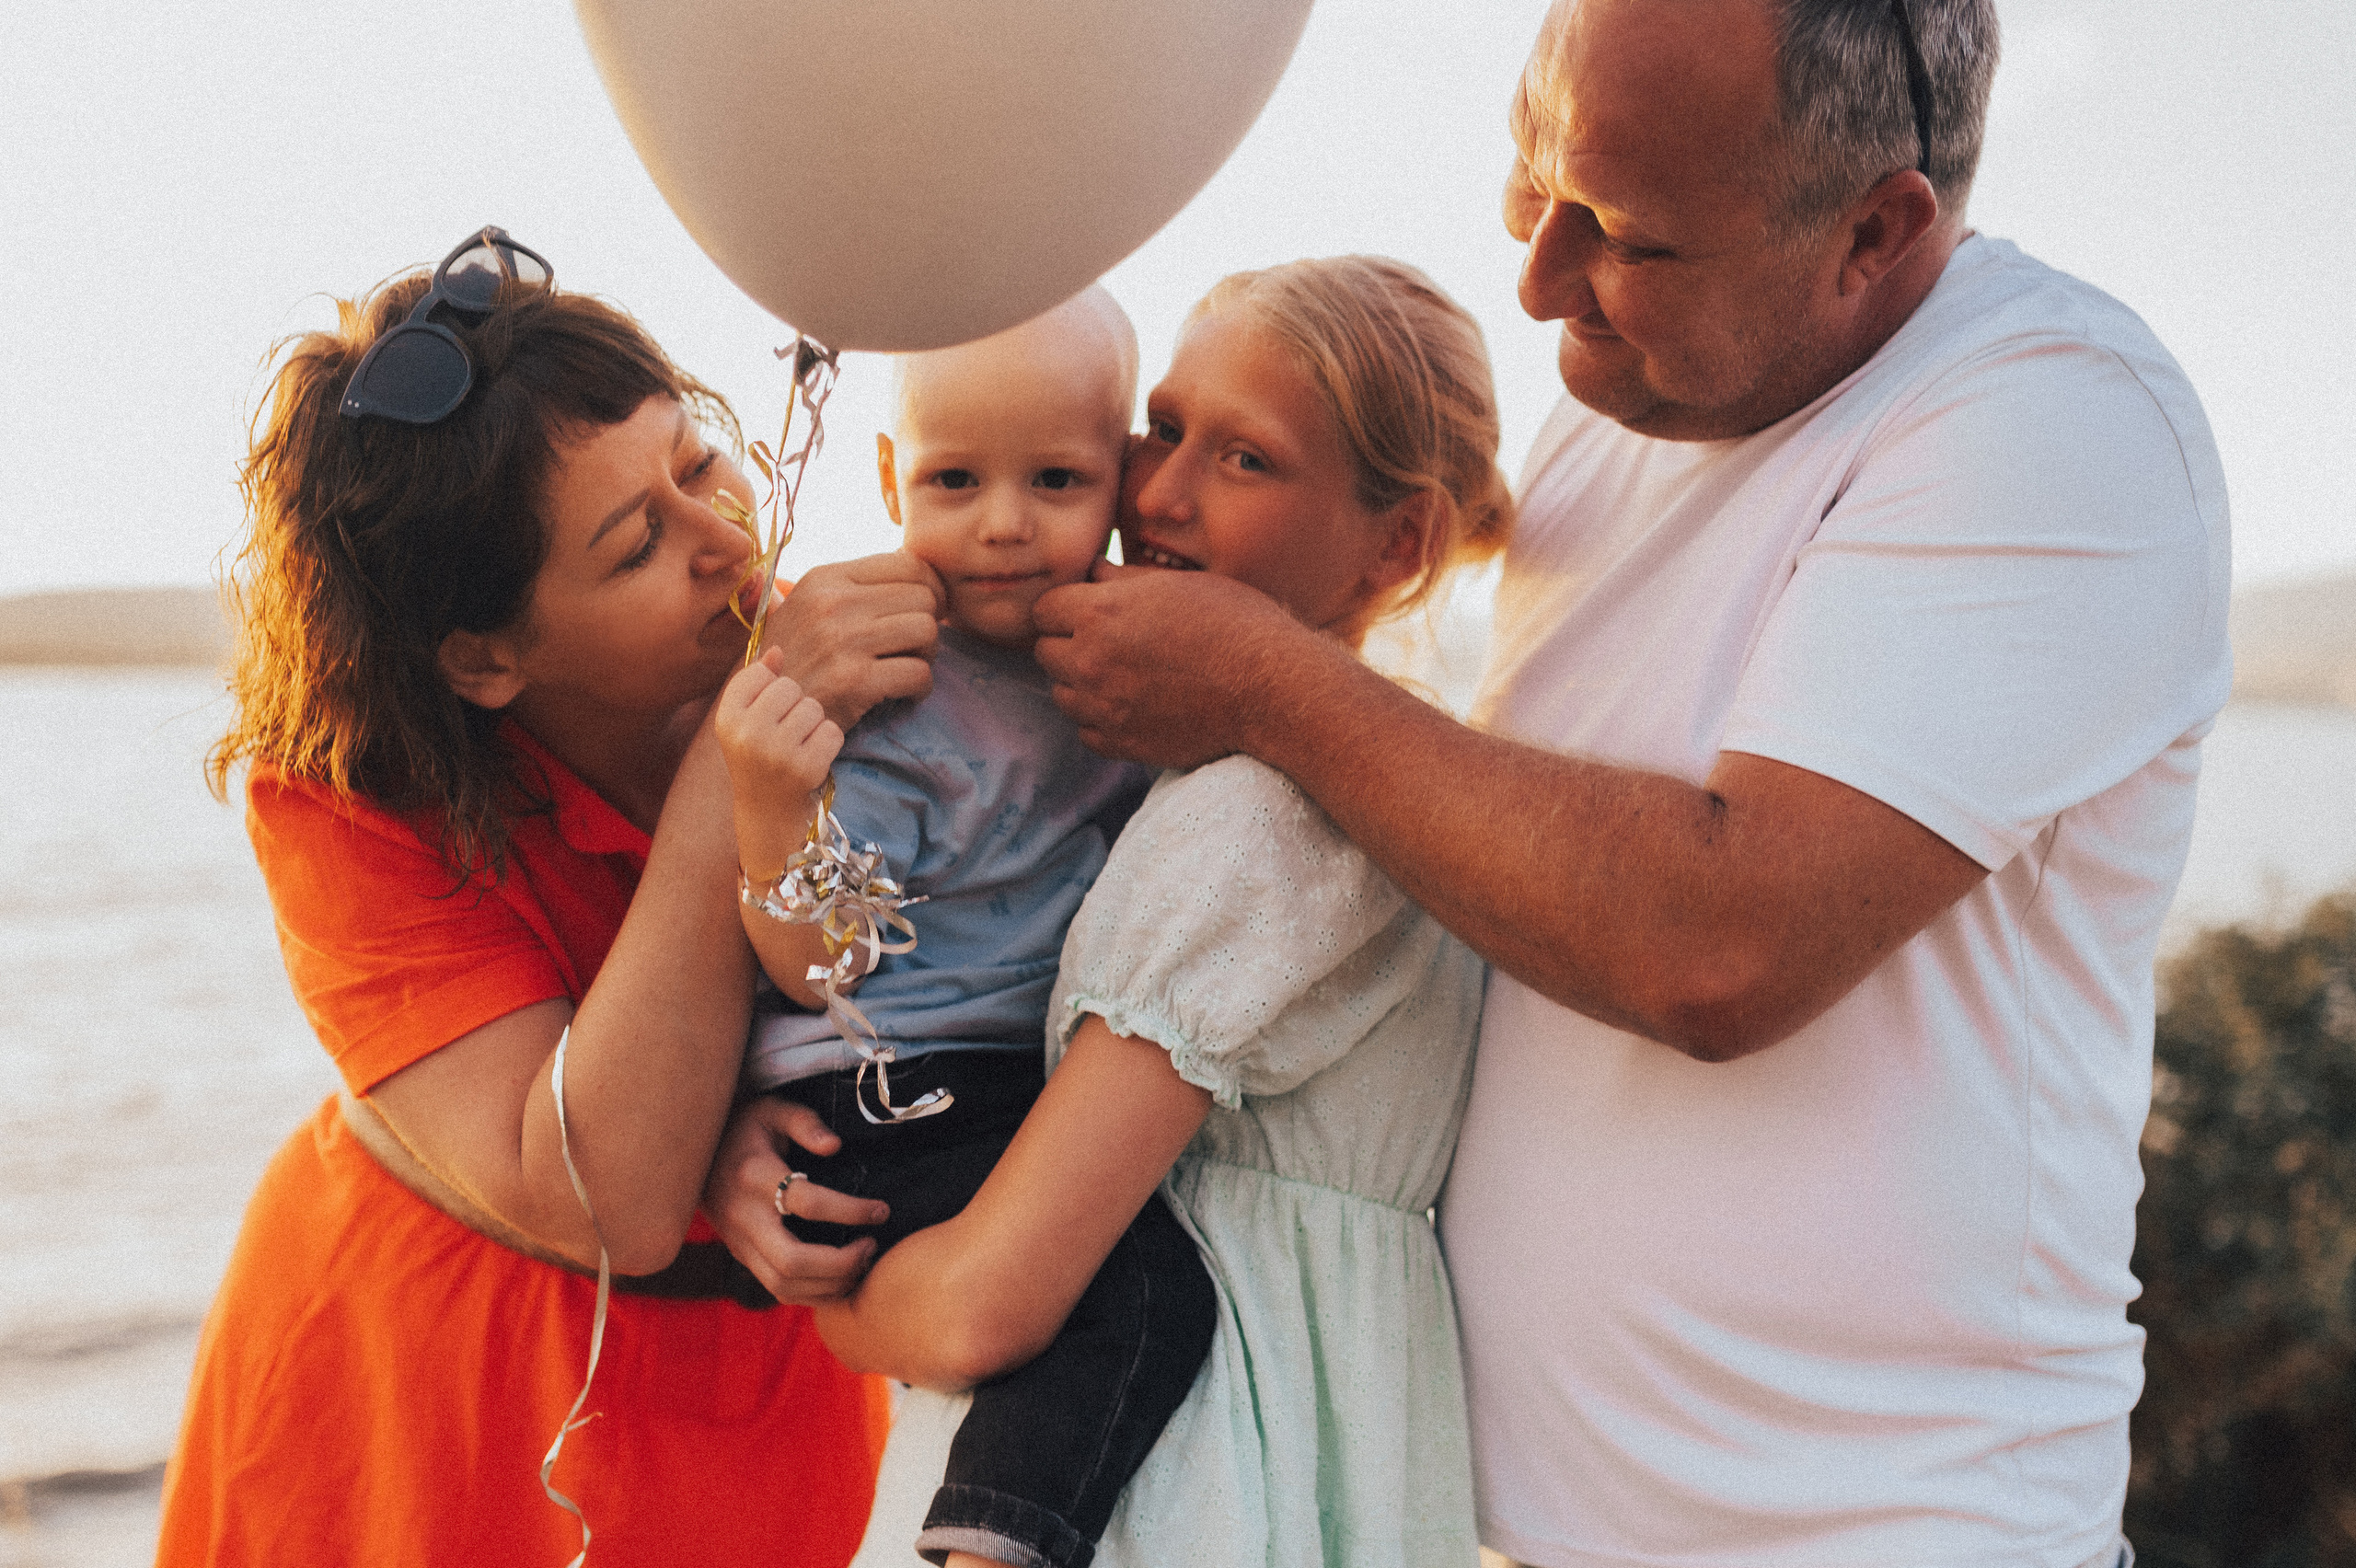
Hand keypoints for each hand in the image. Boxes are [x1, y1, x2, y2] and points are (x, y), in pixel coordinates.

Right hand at [703, 1094, 889, 1304]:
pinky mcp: (742, 1256)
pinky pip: (777, 1289)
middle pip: (792, 1261)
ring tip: (861, 1263)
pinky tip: (840, 1278)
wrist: (693, 1154)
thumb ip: (805, 1123)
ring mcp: (740, 1242)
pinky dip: (813, 1294)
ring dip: (830, 1284)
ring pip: (783, 1285)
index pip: (807, 1203)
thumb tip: (834, 1145)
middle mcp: (744, 1216)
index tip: (880, 1211)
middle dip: (840, 1263)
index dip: (850, 1211)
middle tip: (871, 1246)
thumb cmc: (745, 1128)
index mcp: (755, 1176)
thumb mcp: (773, 1110)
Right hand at [716, 649, 841, 859]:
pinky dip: (828, 743)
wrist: (768, 814)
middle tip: (786, 735)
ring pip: (814, 707)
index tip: (768, 715)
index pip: (760, 673)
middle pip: (790, 687)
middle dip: (795, 706)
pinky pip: (832, 731)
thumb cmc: (758, 758)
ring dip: (814, 725)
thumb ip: (758, 681)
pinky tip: (812, 760)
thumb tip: (777, 647)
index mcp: (726, 718)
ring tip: (799, 747)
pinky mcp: (806, 769)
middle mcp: (746, 735)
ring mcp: (776, 753)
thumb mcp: (747, 720)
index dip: (772, 690)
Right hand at [760, 553, 945, 730]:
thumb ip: (854, 588)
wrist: (760, 713)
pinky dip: (922, 686)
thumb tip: (919, 573)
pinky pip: (919, 673)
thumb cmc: (793, 661)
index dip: (930, 587)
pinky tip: (907, 694)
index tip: (926, 610)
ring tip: (910, 666)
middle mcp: (833, 603)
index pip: (907, 563)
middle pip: (923, 597)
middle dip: (930, 623)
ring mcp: (843, 641)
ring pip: (927, 630)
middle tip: (915, 647)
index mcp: (825, 578)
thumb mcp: (809, 607)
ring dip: (928, 654)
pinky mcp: (854, 682)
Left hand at [1032, 564, 1310, 766]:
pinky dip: (1102, 721)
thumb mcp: (1181, 584)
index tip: (1088, 613)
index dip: (1065, 609)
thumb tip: (1094, 574)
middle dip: (1069, 645)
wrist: (1272, 690)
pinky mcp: (1121, 743)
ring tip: (1126, 676)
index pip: (1043, 610)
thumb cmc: (1236, 625)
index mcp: (1100, 613)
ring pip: (1063, 695)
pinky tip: (1136, 706)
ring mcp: (1103, 707)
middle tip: (1110, 644)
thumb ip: (1126, 580)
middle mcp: (1091, 661)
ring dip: (1082, 685)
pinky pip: (1087, 732)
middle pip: (1045, 653)